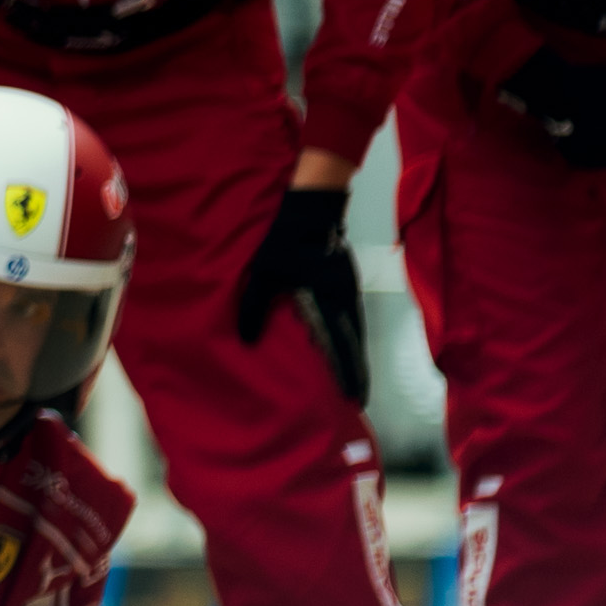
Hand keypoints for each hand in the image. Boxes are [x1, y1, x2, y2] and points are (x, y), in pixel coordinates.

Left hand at [231, 180, 368, 406]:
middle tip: (358, 399)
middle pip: (354, 344)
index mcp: (330, 302)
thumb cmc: (284, 240)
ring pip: (354, 331)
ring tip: (351, 378)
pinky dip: (348, 336)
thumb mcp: (263, 274)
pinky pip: (349, 317)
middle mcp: (346, 300)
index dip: (348, 374)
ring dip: (352, 354)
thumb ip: (255, 308)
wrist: (310, 206)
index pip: (343, 348)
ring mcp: (348, 290)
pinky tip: (339, 343)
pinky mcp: (344, 281)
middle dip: (355, 371)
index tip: (355, 399)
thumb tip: (248, 341)